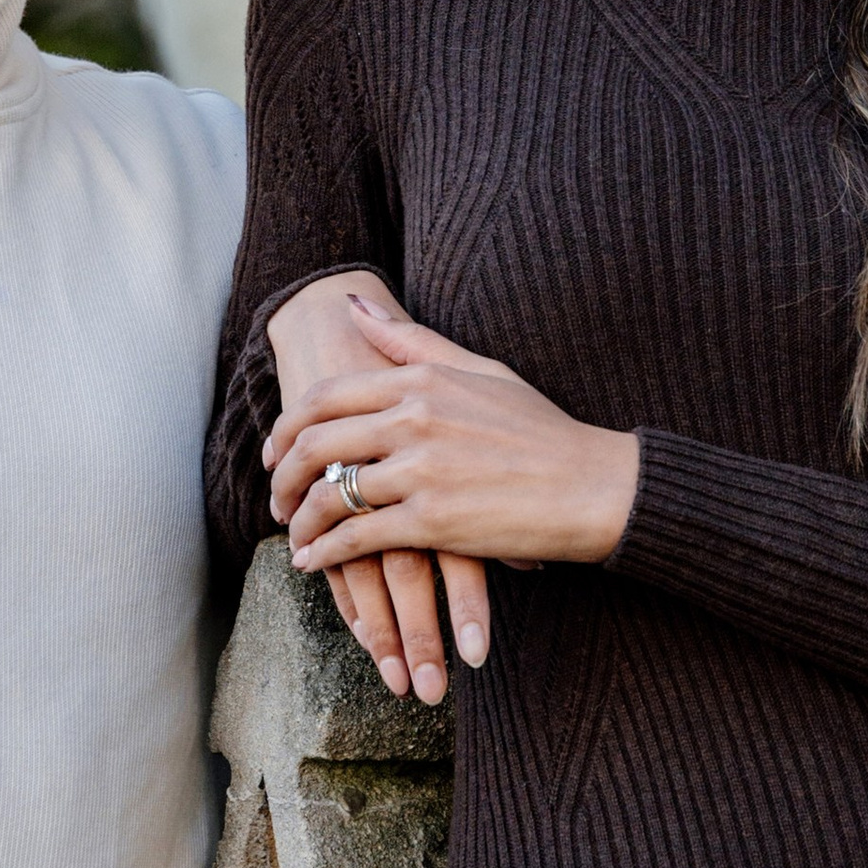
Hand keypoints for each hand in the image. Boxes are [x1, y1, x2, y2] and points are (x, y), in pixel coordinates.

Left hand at [270, 310, 639, 577]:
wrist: (592, 485)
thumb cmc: (540, 429)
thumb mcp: (479, 370)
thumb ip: (411, 342)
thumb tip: (355, 305)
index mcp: (421, 381)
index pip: (326, 395)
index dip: (287, 425)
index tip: (275, 448)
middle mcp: (413, 420)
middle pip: (315, 443)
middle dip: (281, 474)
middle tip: (274, 495)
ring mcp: (421, 471)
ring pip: (330, 494)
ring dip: (301, 519)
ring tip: (294, 533)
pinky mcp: (432, 521)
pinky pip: (357, 538)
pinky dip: (325, 552)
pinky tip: (313, 561)